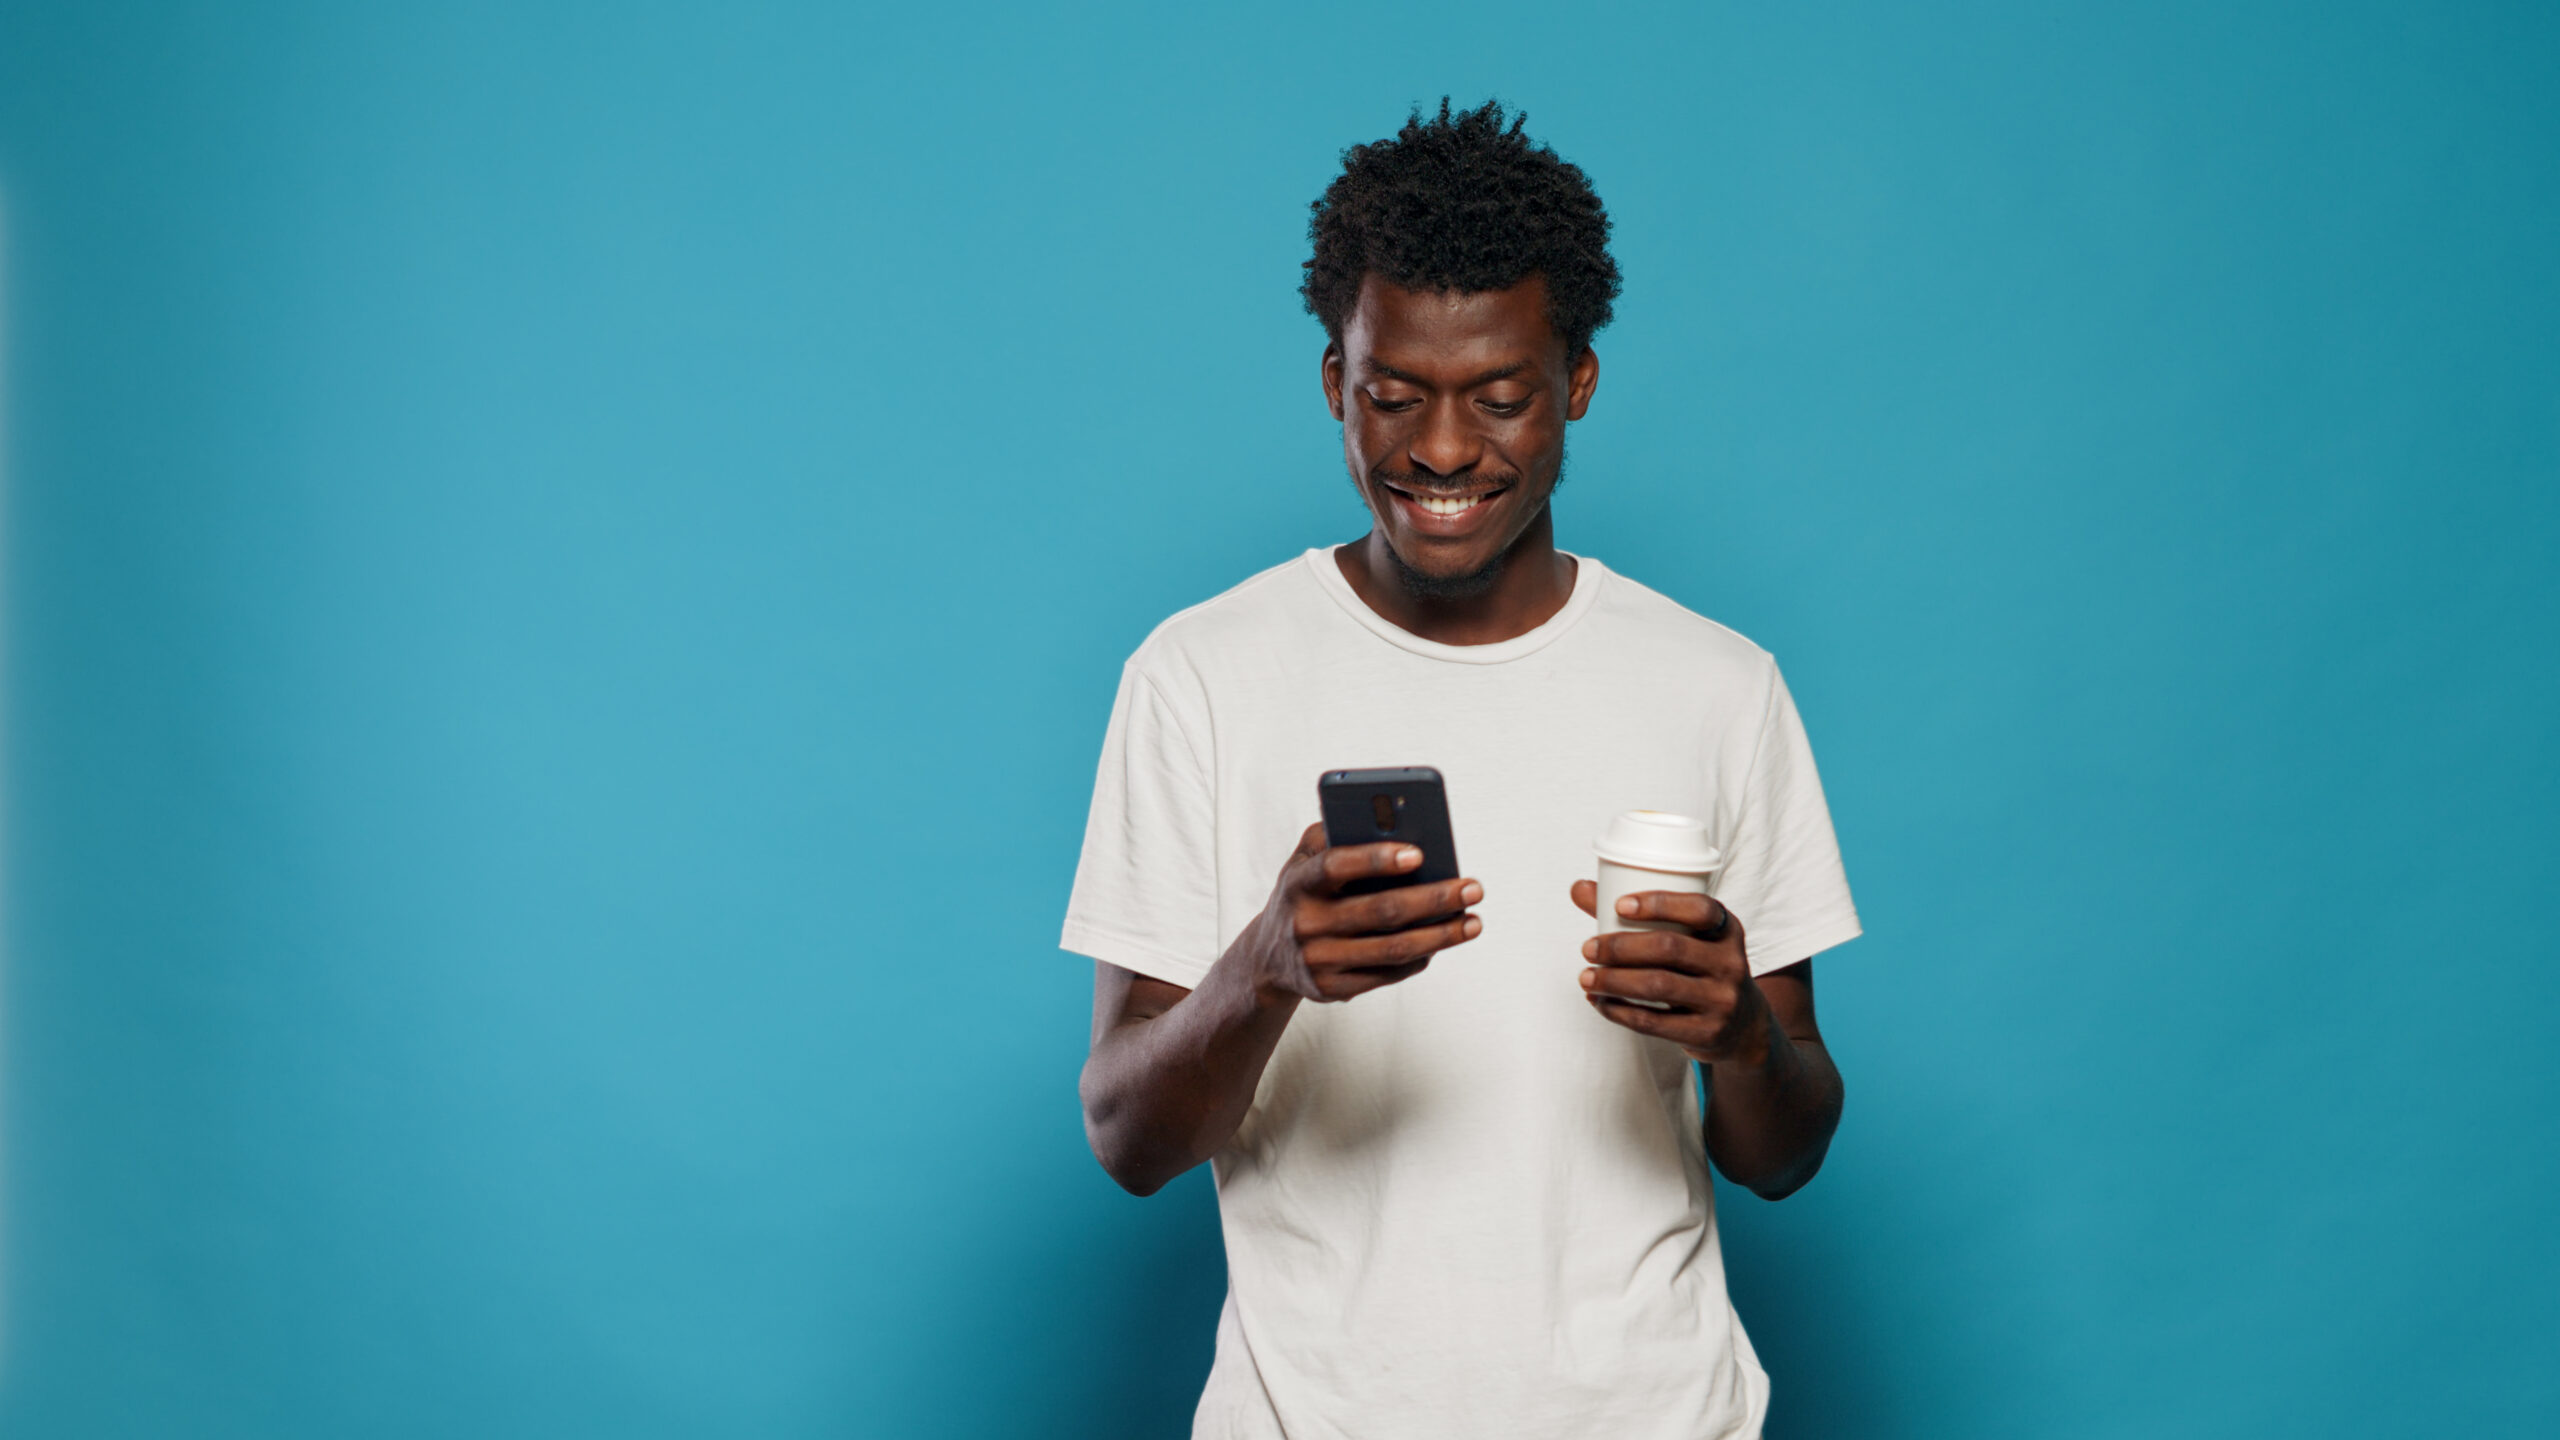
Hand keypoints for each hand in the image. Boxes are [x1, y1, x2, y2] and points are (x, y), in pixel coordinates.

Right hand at [1231, 823, 1483, 1002]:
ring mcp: (1319, 960)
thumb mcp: (1303, 859)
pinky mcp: (1332, 989)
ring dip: (1441, 936)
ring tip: (1473, 921)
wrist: (1268, 957)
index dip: (1376, 859)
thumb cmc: (1304, 893)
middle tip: (1474, 888)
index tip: (1419, 854)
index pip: (1336, 865)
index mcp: (1299, 882)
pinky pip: (1387, 974)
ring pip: (1392, 948)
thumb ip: (1334, 831)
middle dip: (1434, 899)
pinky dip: (1421, 957)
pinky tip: (1444, 942)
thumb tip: (1387, 818)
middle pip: (1381, 911)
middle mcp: (1306, 923)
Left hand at [1568, 881, 1767, 1064]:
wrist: (1743, 1026)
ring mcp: (1721, 1000)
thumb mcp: (1688, 938)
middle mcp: (1730, 963)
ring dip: (1614, 980)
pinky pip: (1654, 1022)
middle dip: (1621, 947)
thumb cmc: (1700, 968)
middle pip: (1670, 947)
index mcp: (1727, 930)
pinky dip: (1619, 1011)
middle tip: (1588, 948)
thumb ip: (1635, 914)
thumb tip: (1579, 887)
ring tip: (1586, 977)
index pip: (1700, 909)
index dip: (1660, 903)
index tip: (1619, 905)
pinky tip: (1599, 1002)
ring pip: (1658, 986)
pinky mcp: (1706, 1033)